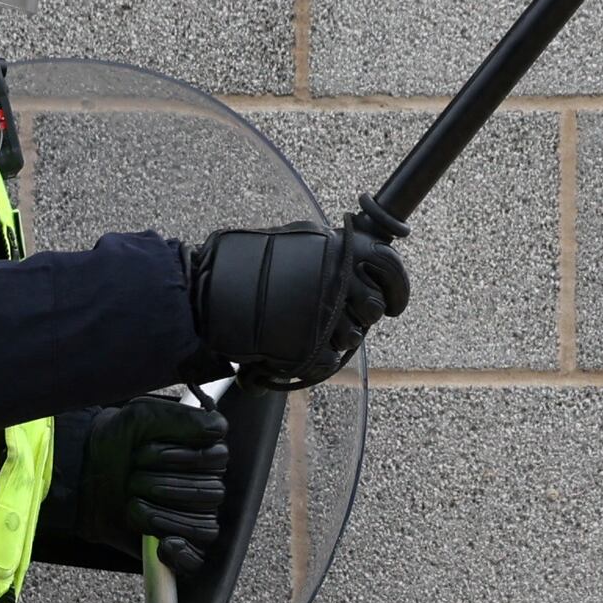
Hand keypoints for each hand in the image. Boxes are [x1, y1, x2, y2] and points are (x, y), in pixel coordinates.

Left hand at [77, 393, 231, 560]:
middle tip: (133, 478)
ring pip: (204, 525)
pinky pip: (197, 559)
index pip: (218, 459)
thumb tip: (218, 429)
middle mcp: (205, 486)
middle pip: (212, 494)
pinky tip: (164, 543)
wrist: (80, 475)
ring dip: (162, 515)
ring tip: (132, 503)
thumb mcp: (142, 417)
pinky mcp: (177, 546)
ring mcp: (193, 518)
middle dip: (165, 486)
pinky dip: (182, 553)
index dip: (184, 458)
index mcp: (203, 455)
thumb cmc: (113, 443)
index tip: (146, 454)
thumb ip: (182, 418)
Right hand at [188, 225, 411, 386]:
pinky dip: (316, 356)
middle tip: (339, 313)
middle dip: (361, 314)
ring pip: (353, 336)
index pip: (389, 265)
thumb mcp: (293, 242)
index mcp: (335, 247)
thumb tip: (362, 262)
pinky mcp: (311, 345)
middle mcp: (336, 278)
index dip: (398, 287)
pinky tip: (296, 342)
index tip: (395, 302)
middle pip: (373, 307)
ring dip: (335, 335)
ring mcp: (325, 314)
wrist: (204, 296)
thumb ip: (328, 253)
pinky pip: (330, 360)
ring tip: (307, 325)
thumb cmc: (242, 267)